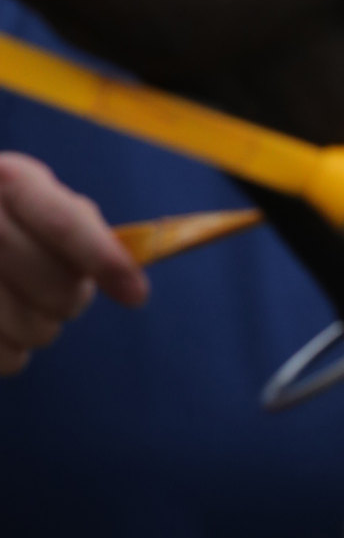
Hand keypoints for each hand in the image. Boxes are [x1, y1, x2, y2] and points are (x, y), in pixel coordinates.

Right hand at [0, 153, 146, 372]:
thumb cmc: (0, 220)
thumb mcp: (30, 197)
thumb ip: (76, 225)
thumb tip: (129, 276)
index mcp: (8, 179)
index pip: (63, 224)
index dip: (103, 260)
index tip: (137, 295)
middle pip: (55, 286)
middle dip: (70, 299)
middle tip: (59, 292)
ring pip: (32, 329)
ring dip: (39, 328)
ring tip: (18, 304)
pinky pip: (4, 358)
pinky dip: (10, 352)